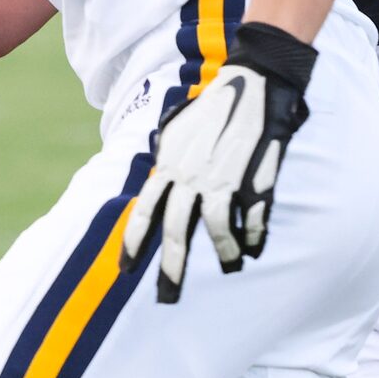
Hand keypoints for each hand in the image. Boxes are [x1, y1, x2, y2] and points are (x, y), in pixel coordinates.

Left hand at [121, 22, 315, 302]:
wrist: (254, 81)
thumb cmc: (215, 104)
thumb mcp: (176, 126)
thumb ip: (164, 150)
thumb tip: (155, 164)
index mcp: (170, 167)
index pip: (145, 212)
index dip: (134, 243)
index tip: (124, 269)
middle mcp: (191, 177)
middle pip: (176, 231)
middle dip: (171, 268)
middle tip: (167, 296)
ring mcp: (223, 179)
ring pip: (216, 228)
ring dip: (221, 253)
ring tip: (228, 268)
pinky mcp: (253, 179)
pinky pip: (251, 216)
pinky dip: (252, 235)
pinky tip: (252, 247)